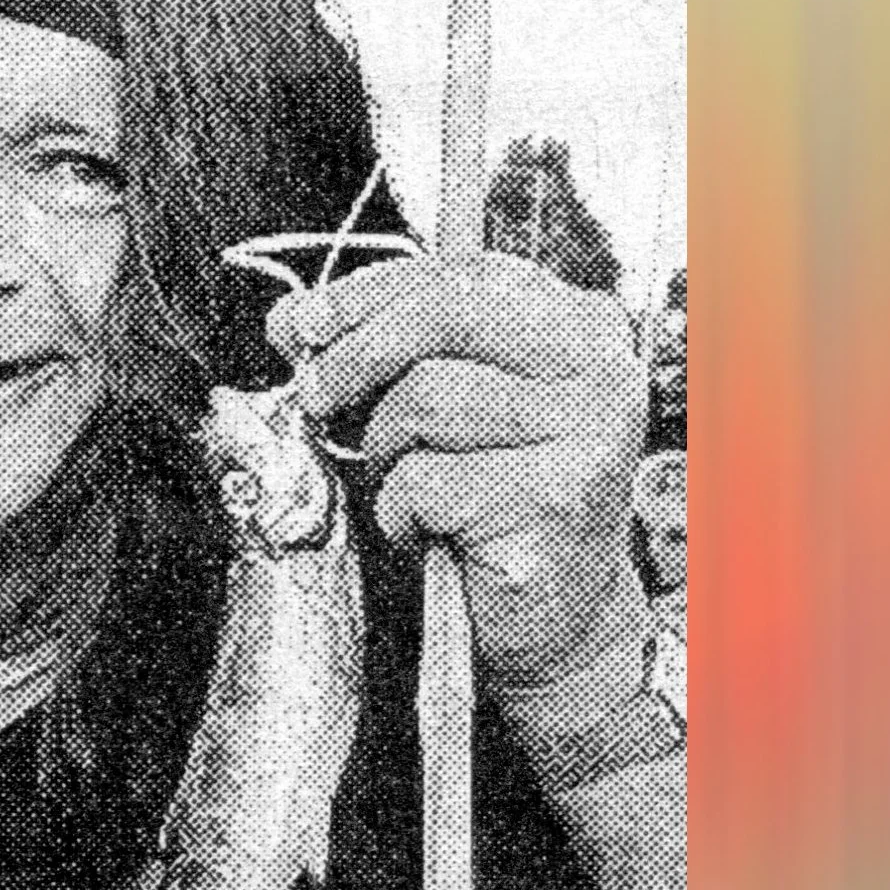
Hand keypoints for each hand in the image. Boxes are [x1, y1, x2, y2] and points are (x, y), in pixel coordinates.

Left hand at [271, 252, 647, 697]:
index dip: (366, 294)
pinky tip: (430, 531)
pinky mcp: (557, 496)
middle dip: (356, 356)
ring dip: (387, 452)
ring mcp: (589, 429)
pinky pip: (425, 480)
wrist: (555, 616)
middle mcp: (599, 365)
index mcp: (579, 323)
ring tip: (411, 486)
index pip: (460, 273)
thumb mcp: (440, 408)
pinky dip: (401, 512)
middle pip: (443, 315)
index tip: (301, 325)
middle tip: (315, 399)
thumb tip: (290, 320)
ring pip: (425, 398)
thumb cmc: (491, 503)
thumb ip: (380, 349)